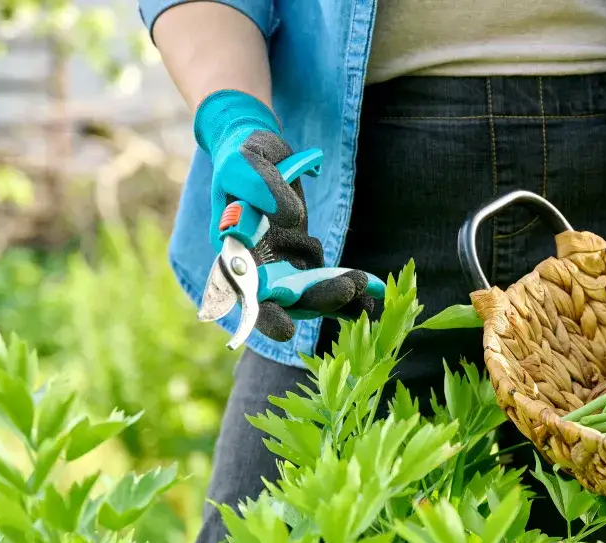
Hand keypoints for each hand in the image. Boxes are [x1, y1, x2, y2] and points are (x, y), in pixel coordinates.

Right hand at [194, 90, 377, 341]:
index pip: (244, 291)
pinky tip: (372, 294)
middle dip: (316, 300)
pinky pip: (325, 279)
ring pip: (309, 293)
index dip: (264, 315)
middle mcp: (256, 266)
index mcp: (233, 251)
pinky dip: (348, 288)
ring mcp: (281, 265)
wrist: (258, 149)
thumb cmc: (244, 156)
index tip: (287, 331)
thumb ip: (264, 187)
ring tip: (367, 288)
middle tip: (348, 290)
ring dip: (337, 295)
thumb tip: (292, 218)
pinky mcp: (303, 257)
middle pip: (284, 299)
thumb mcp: (247, 162)